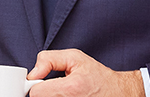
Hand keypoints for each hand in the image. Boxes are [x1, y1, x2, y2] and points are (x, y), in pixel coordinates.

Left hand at [27, 49, 143, 96]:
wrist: (117, 92)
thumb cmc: (96, 75)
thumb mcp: (74, 57)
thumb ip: (49, 60)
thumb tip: (33, 73)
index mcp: (71, 89)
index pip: (36, 93)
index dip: (35, 85)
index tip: (41, 81)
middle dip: (44, 92)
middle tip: (54, 87)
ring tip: (63, 92)